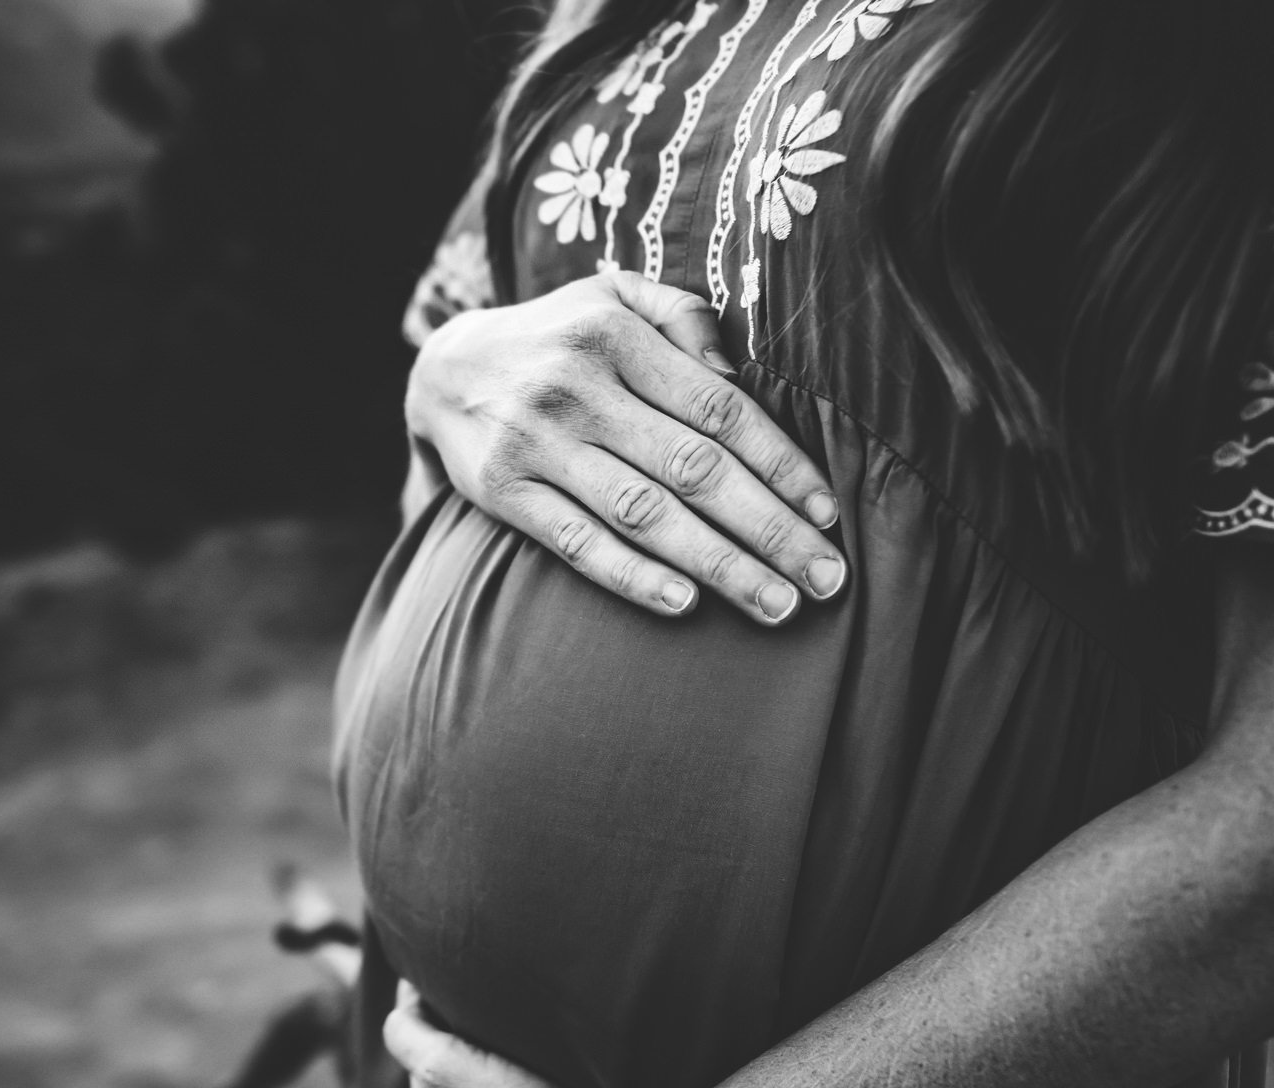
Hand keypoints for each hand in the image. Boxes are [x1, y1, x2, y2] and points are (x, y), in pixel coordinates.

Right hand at [406, 271, 846, 625]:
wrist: (445, 371)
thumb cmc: (560, 339)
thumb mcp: (615, 297)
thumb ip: (683, 316)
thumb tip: (737, 370)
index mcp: (617, 338)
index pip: (719, 408)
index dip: (780, 463)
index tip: (828, 513)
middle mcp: (578, 389)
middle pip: (693, 469)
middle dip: (768, 529)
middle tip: (825, 579)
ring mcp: (538, 444)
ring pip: (644, 513)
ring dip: (718, 565)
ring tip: (776, 605)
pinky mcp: (503, 492)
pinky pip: (576, 541)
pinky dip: (630, 576)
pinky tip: (684, 603)